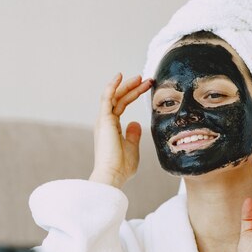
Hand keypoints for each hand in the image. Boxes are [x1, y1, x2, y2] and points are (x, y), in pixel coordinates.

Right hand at [89, 73, 152, 188]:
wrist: (112, 175)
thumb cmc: (122, 166)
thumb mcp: (132, 148)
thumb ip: (133, 135)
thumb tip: (136, 123)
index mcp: (111, 127)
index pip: (122, 104)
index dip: (134, 94)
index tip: (147, 87)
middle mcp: (105, 121)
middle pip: (118, 98)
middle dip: (132, 87)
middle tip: (146, 79)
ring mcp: (103, 120)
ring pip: (114, 95)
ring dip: (126, 85)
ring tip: (140, 77)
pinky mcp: (104, 120)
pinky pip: (106, 98)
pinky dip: (112, 86)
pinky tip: (120, 76)